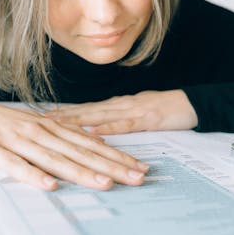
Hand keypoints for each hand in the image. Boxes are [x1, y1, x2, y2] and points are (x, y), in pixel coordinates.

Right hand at [0, 100, 148, 190]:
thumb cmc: (5, 123)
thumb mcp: (39, 125)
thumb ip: (66, 135)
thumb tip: (97, 144)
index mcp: (51, 127)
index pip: (89, 144)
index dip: (115, 157)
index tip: (138, 167)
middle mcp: (40, 132)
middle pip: (79, 152)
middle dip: (110, 166)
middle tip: (136, 178)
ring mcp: (18, 141)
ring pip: (54, 159)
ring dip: (80, 172)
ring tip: (104, 183)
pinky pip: (16, 165)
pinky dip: (33, 175)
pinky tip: (49, 185)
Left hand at [46, 90, 197, 133]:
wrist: (192, 103)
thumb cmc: (165, 109)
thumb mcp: (136, 113)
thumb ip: (117, 118)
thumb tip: (96, 126)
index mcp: (117, 104)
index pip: (86, 108)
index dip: (65, 111)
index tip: (45, 114)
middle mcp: (120, 105)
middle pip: (87, 110)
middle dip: (63, 115)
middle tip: (41, 119)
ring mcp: (132, 110)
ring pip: (100, 115)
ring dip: (78, 119)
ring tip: (58, 124)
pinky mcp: (146, 118)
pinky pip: (124, 124)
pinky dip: (108, 128)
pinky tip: (93, 131)